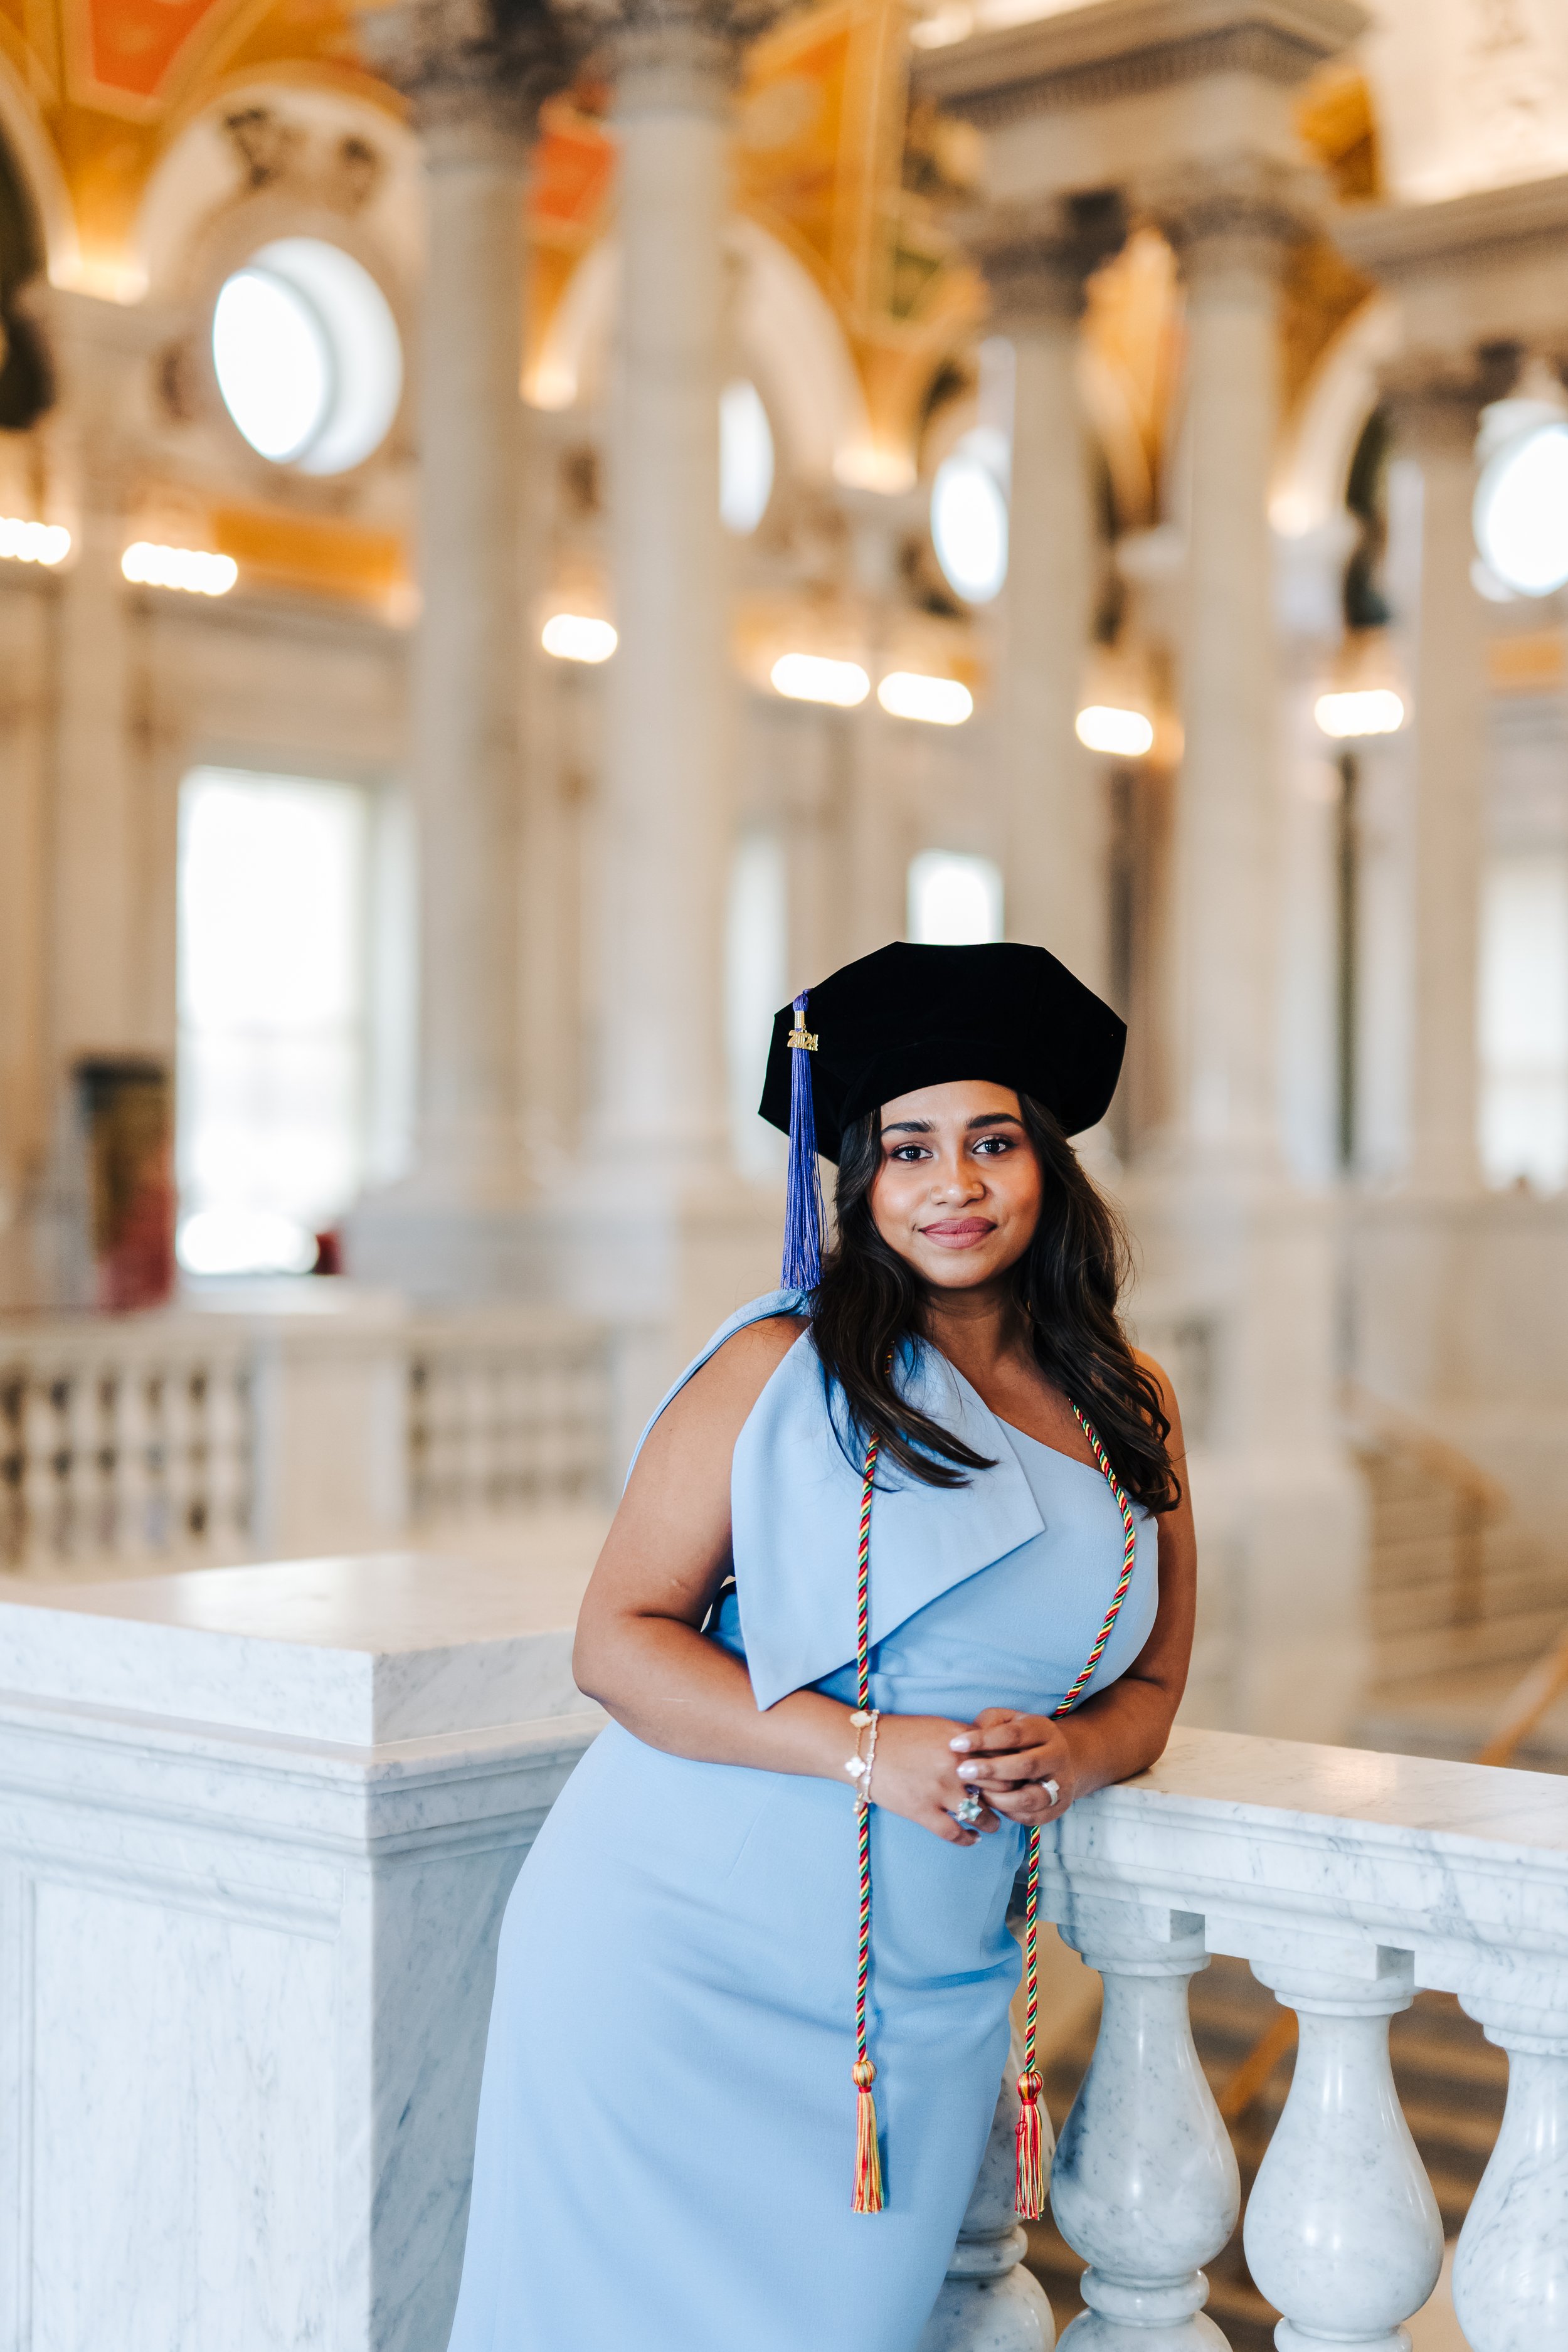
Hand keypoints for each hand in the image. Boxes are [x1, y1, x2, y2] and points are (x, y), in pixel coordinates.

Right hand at [866, 1713, 1000, 1844]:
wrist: (864, 1748)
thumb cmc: (900, 1734)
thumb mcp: (939, 1727)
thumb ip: (966, 1740)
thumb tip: (991, 1751)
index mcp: (961, 1742)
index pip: (1002, 1758)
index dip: (1013, 1769)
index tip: (1015, 1777)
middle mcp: (955, 1766)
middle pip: (1000, 1786)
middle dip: (1009, 1796)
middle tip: (1010, 1803)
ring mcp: (939, 1790)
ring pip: (982, 1814)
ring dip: (993, 1822)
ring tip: (993, 1823)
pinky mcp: (923, 1811)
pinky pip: (954, 1833)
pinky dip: (968, 1839)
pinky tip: (972, 1838)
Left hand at [948, 1707, 1075, 1825]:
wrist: (1059, 1759)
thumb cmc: (1021, 1738)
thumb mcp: (1008, 1721)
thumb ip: (990, 1724)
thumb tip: (969, 1738)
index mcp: (1043, 1729)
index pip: (1013, 1734)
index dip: (984, 1740)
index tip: (955, 1744)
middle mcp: (1057, 1756)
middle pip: (1025, 1765)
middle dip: (991, 1770)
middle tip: (962, 1771)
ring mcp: (1061, 1784)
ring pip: (1030, 1797)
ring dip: (999, 1799)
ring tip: (977, 1793)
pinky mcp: (1059, 1807)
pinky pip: (1032, 1817)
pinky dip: (1009, 1814)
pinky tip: (993, 1805)